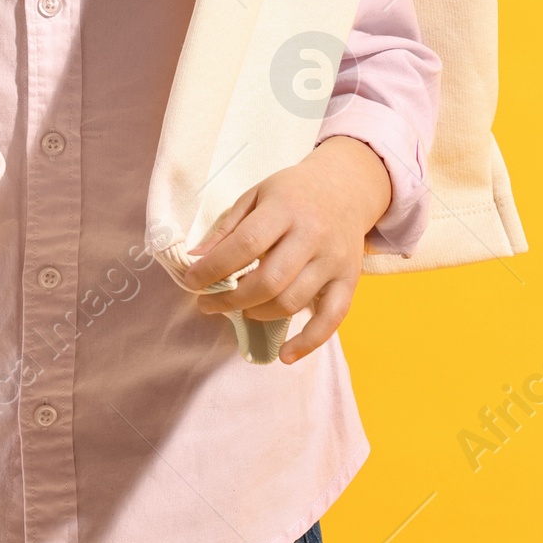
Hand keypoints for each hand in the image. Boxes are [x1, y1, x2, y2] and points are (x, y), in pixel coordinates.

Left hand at [182, 137, 390, 364]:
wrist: (347, 187)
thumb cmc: (293, 192)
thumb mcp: (257, 194)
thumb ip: (228, 227)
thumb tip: (196, 259)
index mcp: (285, 208)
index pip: (246, 244)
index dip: (215, 268)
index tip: (192, 282)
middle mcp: (312, 235)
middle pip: (269, 281)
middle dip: (231, 299)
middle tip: (209, 304)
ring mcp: (333, 260)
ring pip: (293, 302)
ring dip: (258, 314)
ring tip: (240, 309)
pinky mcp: (350, 280)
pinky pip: (331, 319)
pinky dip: (308, 342)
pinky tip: (285, 355)